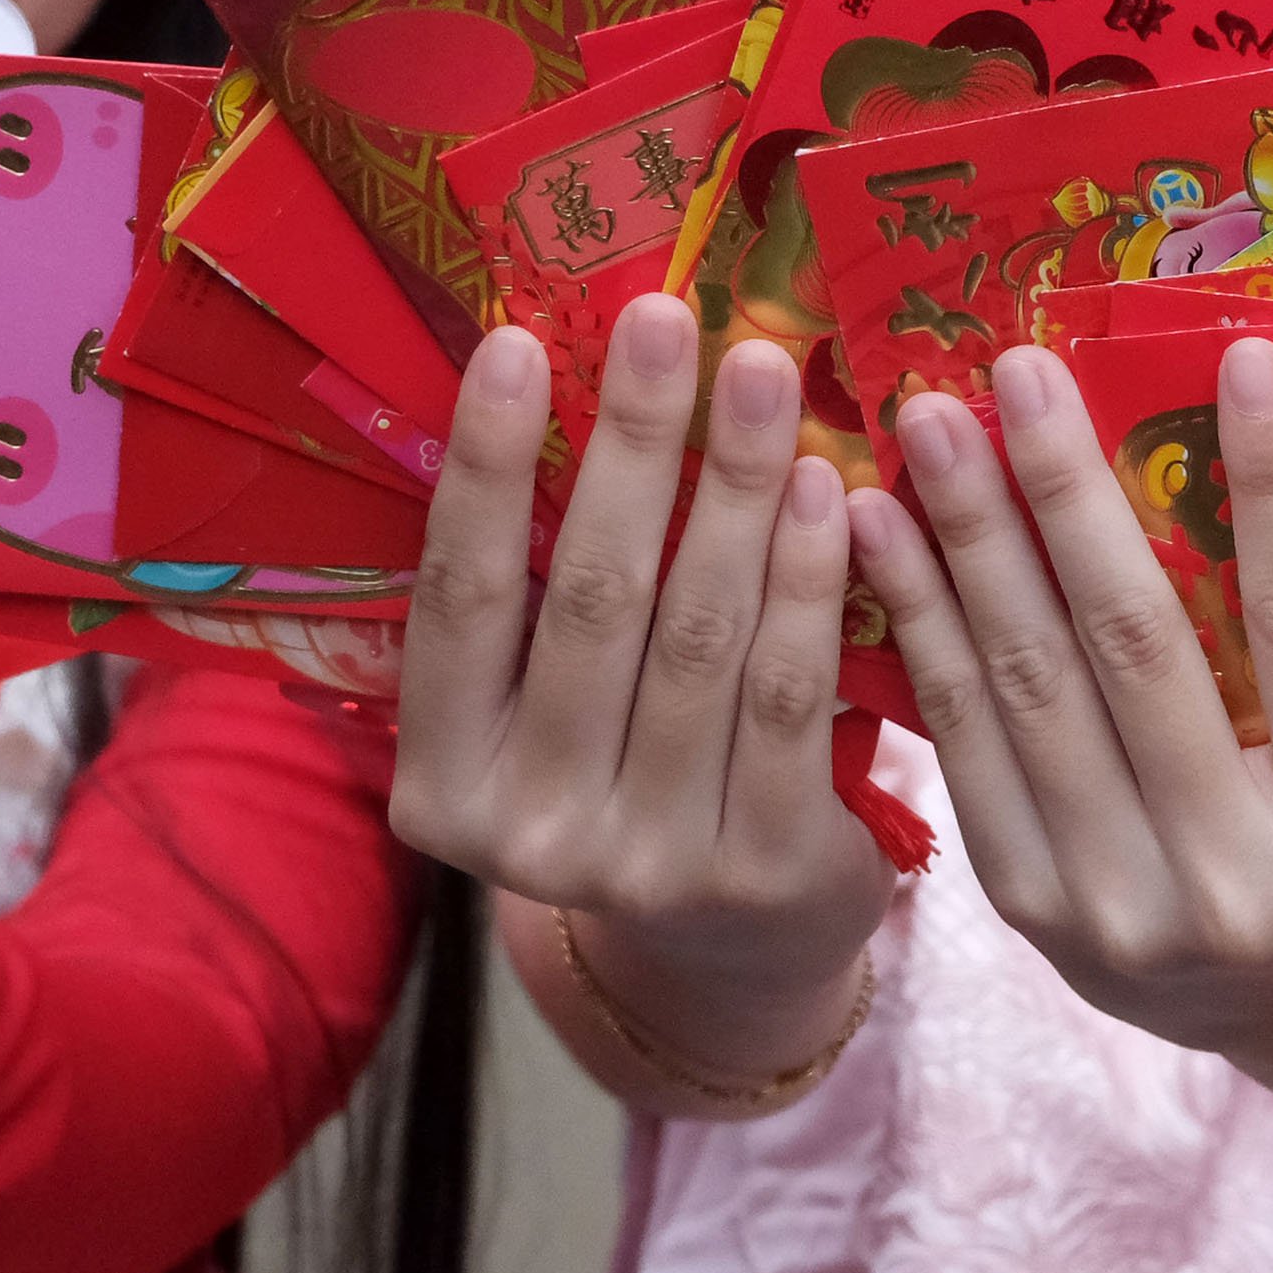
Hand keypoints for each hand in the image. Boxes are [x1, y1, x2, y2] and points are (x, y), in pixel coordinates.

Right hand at [389, 299, 885, 1093]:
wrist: (729, 954)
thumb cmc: (623, 776)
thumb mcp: (543, 712)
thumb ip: (538, 596)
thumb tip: (561, 377)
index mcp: (443, 784)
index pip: (458, 599)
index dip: (485, 468)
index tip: (514, 342)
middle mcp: (530, 834)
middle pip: (591, 600)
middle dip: (633, 444)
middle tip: (666, 318)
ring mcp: (648, 861)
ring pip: (699, 637)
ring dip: (735, 488)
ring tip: (763, 374)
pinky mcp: (763, 868)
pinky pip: (789, 692)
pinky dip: (808, 580)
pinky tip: (830, 490)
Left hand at [836, 336, 1272, 1053]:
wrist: (1246, 998)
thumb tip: (1225, 415)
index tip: (1246, 357)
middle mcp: (1238, 888)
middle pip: (1140, 650)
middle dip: (1069, 493)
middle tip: (1016, 369)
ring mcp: (1118, 907)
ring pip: (1032, 686)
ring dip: (972, 539)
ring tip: (928, 424)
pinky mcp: (1025, 906)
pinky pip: (965, 736)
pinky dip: (922, 622)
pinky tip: (884, 530)